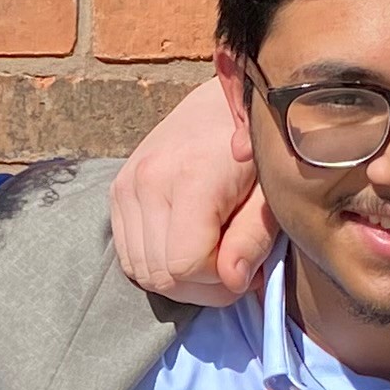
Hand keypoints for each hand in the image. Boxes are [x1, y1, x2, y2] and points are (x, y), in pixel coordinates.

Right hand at [107, 73, 270, 303]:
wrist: (222, 101)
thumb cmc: (259, 147)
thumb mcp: (271, 192)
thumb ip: (252, 237)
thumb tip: (232, 281)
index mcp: (191, 177)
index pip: (185, 265)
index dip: (220, 282)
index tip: (247, 270)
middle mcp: (147, 180)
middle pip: (161, 274)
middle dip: (201, 287)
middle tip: (233, 270)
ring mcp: (126, 184)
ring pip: (141, 271)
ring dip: (179, 280)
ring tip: (211, 259)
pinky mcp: (118, 190)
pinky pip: (128, 256)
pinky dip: (157, 264)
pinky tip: (186, 247)